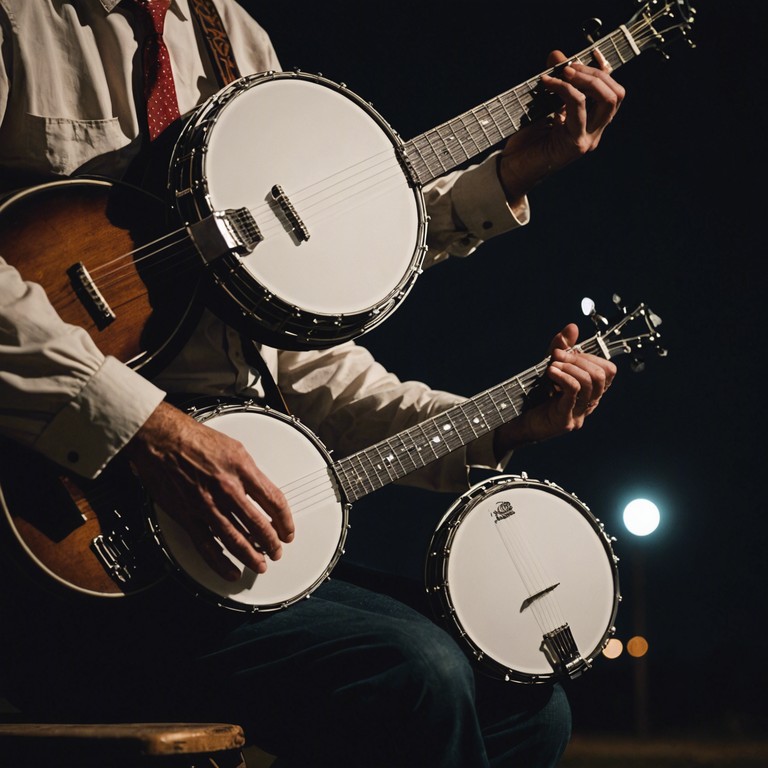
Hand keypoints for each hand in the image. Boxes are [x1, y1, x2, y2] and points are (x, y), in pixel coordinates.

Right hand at [123, 402, 293, 580]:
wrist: (160, 439)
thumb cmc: (194, 438)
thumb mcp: (234, 447)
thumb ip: (250, 472)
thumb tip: (263, 492)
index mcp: (242, 470)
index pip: (274, 501)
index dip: (285, 521)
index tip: (288, 531)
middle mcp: (226, 489)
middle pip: (258, 525)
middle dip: (271, 543)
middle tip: (277, 551)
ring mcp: (206, 505)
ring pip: (235, 540)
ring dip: (251, 556)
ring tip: (260, 565)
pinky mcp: (187, 516)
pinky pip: (207, 546)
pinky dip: (220, 563)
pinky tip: (231, 571)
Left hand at [494, 323, 615, 454]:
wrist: (518, 420)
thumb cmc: (536, 395)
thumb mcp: (551, 366)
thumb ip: (562, 348)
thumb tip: (573, 327)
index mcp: (591, 392)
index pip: (608, 370)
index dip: (590, 357)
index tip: (567, 352)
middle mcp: (590, 404)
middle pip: (601, 375)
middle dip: (578, 359)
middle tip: (557, 356)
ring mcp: (580, 414)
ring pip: (589, 382)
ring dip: (570, 367)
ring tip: (552, 366)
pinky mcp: (566, 419)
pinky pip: (573, 391)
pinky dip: (563, 376)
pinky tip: (551, 372)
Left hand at [498, 49, 624, 200]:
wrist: (512, 170)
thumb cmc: (526, 142)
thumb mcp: (543, 106)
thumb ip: (554, 82)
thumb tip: (557, 54)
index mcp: (591, 124)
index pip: (612, 92)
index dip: (605, 69)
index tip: (590, 52)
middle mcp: (594, 132)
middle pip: (616, 94)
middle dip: (594, 73)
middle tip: (569, 67)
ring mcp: (587, 139)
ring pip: (606, 99)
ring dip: (585, 79)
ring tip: (562, 73)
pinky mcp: (575, 144)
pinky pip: (578, 107)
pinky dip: (564, 89)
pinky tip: (548, 84)